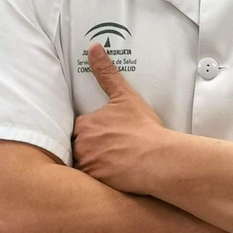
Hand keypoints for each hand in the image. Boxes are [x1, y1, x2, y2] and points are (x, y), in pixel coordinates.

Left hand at [72, 43, 169, 192]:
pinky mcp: (95, 184)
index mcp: (84, 125)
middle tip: (107, 150)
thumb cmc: (143, 128)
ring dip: (89, 164)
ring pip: (80, 165)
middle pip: (75, 147)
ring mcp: (87, 167)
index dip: (87, 131)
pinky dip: (96, 180)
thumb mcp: (125, 96)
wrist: (158, 160)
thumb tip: (94, 48)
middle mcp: (80, 146)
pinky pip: (87, 183)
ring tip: (108, 164)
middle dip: (86, 148)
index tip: (101, 134)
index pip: (76, 128)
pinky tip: (110, 177)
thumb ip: (106, 73)